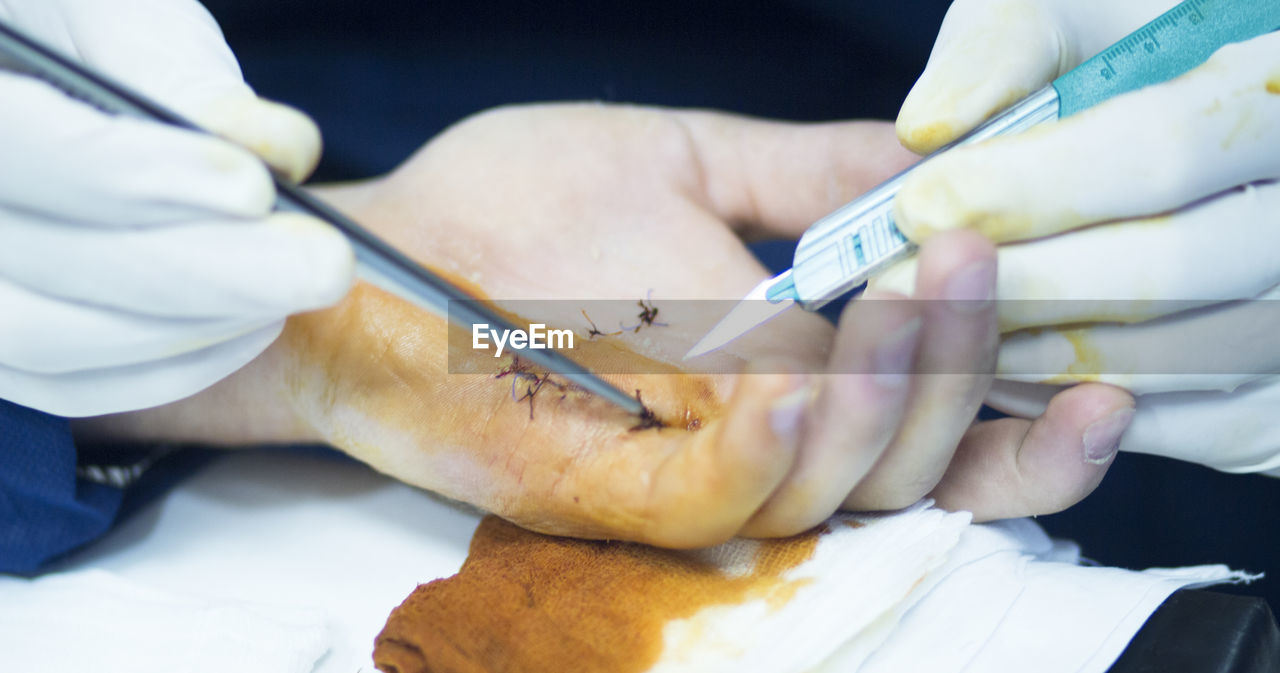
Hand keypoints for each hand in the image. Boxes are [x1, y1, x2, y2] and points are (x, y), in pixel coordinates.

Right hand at [0, 0, 351, 416]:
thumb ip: (179, 76)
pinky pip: (59, 383)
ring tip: (300, 281)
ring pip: (38, 340)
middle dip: (199, 274)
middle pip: (27, 267)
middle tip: (326, 263)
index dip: (129, 176)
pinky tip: (255, 324)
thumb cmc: (69, 26)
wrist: (38, 81)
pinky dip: (167, 366)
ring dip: (190, 324)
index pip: (11, 145)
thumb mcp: (111, 11)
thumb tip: (276, 149)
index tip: (253, 188)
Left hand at [80, 104, 1133, 542]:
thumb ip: (808, 175)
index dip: (1025, 432)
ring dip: (888, 397)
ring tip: (915, 289)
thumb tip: (929, 156)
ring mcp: (680, 478)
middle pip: (908, 477)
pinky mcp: (609, 495)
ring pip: (831, 491)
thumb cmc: (517, 207)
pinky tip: (796, 382)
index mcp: (788, 381)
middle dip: (966, 382)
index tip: (1103, 382)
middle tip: (981, 267)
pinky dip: (774, 449)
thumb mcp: (688, 162)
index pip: (932, 440)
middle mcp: (753, 447)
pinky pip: (716, 499)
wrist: (379, 247)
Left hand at [878, 0, 1279, 471]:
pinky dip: (1074, 411)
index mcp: (1278, 92)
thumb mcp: (1074, 15)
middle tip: (898, 284)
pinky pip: (1184, 427)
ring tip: (928, 328)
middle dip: (1018, 283)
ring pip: (1174, 361)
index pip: (1165, 150)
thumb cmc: (1128, 58)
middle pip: (1171, 271)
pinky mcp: (1278, 405)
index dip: (1029, 187)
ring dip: (1031, 353)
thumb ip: (1006, 52)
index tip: (918, 204)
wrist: (1200, 122)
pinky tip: (991, 369)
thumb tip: (928, 131)